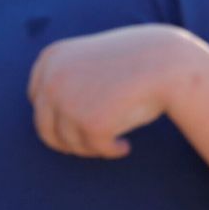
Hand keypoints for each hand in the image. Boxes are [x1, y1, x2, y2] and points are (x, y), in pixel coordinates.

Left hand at [27, 25, 208, 157]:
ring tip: (116, 140)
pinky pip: (94, 148)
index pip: (38, 100)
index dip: (57, 116)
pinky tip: (125, 146)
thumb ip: (70, 80)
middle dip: (69, 141)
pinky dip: (109, 151)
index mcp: (52, 58)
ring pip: (69, 142)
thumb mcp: (95, 59)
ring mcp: (68, 101)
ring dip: (91, 146)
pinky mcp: (89, 122)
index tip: (77, 125)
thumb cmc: (140, 61)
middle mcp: (52, 78)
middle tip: (92, 145)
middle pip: (46, 127)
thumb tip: (54, 121)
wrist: (170, 61)